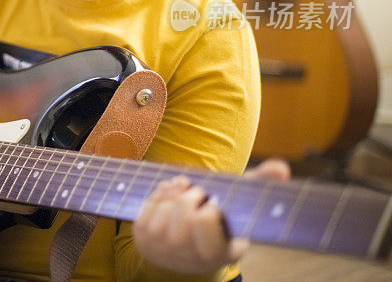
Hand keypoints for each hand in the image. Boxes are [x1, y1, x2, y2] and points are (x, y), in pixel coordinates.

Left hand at [133, 159, 290, 273]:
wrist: (184, 247)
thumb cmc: (219, 223)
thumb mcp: (241, 210)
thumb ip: (260, 186)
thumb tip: (281, 168)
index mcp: (221, 254)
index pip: (206, 220)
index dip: (210, 208)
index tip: (215, 205)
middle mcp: (190, 257)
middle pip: (185, 210)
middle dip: (193, 195)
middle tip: (200, 195)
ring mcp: (164, 249)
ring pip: (167, 205)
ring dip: (177, 191)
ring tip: (186, 193)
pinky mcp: (144, 237)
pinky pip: (150, 204)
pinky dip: (162, 192)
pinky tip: (171, 194)